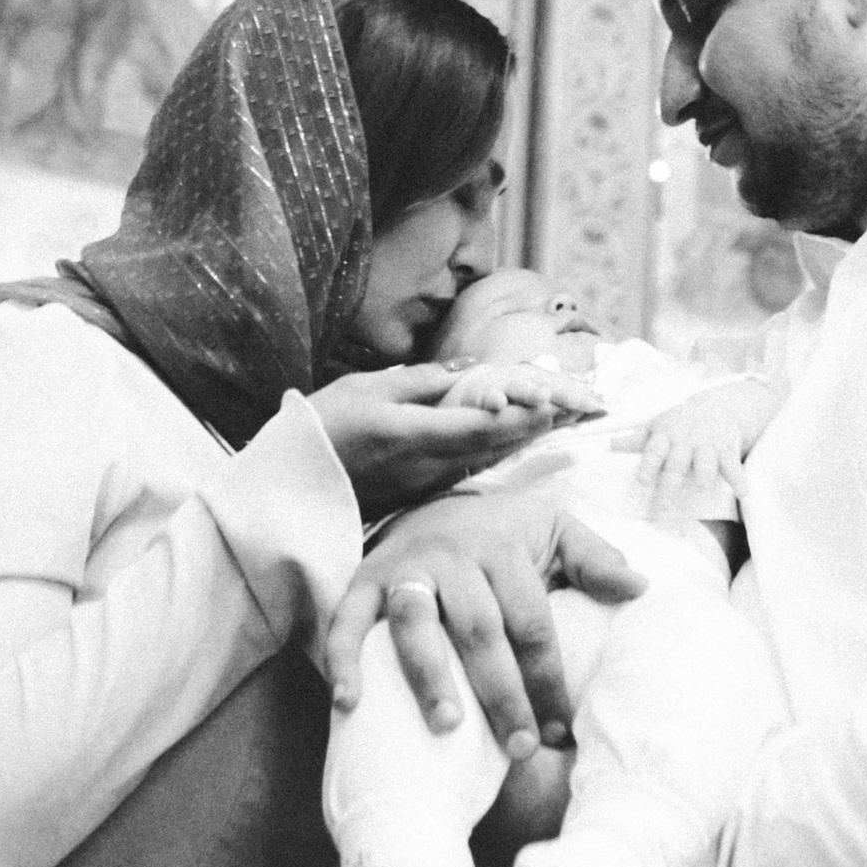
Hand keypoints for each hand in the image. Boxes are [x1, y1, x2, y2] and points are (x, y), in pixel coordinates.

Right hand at [309, 364, 590, 513]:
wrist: (286, 492)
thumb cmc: (320, 430)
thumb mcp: (364, 389)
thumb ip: (417, 381)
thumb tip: (466, 371)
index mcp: (408, 435)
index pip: (476, 426)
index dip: (519, 416)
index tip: (555, 401)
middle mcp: (423, 466)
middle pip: (491, 445)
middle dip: (536, 425)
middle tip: (580, 407)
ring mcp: (421, 485)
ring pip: (484, 459)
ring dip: (523, 439)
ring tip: (563, 417)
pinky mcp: (417, 495)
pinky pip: (466, 470)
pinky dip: (496, 452)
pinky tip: (519, 440)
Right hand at [326, 490, 645, 758]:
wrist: (431, 504)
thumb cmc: (504, 534)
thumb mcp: (553, 530)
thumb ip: (594, 558)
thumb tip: (640, 588)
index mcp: (503, 546)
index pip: (531, 620)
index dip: (547, 678)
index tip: (561, 731)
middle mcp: (452, 555)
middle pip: (479, 628)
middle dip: (501, 691)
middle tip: (520, 746)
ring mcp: (405, 569)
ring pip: (416, 621)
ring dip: (430, 675)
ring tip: (449, 727)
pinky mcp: (364, 581)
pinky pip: (347, 619)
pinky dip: (344, 657)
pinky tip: (350, 701)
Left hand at [616, 378, 777, 511]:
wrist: (716, 406)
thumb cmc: (679, 422)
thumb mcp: (657, 427)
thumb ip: (634, 440)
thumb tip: (605, 445)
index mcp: (666, 436)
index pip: (654, 451)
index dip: (648, 465)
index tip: (641, 481)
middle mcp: (686, 441)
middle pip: (676, 464)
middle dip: (670, 486)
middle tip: (662, 512)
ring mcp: (707, 445)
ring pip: (705, 460)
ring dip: (704, 471)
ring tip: (703, 484)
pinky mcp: (727, 450)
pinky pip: (734, 465)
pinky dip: (739, 479)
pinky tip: (744, 493)